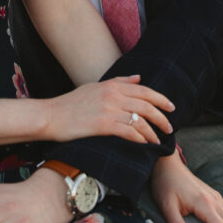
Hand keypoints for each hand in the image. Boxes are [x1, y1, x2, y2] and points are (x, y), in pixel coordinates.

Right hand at [46, 75, 173, 144]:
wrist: (51, 116)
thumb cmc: (71, 103)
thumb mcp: (95, 87)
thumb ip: (118, 82)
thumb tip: (139, 78)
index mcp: (112, 85)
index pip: (144, 90)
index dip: (161, 99)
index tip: (171, 108)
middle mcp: (113, 95)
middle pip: (146, 105)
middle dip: (162, 117)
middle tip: (170, 128)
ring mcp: (108, 109)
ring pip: (140, 119)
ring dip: (152, 131)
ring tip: (158, 140)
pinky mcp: (103, 125)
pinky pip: (128, 131)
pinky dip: (139, 138)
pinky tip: (144, 144)